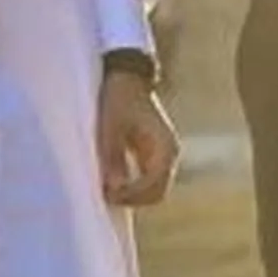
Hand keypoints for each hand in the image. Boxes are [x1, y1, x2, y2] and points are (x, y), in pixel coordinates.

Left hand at [97, 71, 179, 209]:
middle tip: (106, 196)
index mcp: (165, 148)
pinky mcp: (155, 154)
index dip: (132, 196)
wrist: (127, 77)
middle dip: (133, 200)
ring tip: (108, 190)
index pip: (155, 187)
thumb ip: (113, 157)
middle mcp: (170, 155)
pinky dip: (134, 187)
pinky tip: (114, 183)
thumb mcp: (111, 127)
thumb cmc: (120, 99)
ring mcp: (165, 155)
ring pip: (154, 189)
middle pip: (157, 194)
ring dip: (133, 195)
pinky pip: (148, 180)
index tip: (108, 194)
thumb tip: (114, 188)